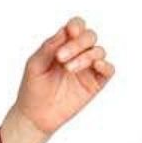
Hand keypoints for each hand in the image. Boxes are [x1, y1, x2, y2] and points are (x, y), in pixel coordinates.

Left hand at [14, 16, 115, 134]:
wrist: (35, 116)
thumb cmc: (33, 88)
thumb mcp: (35, 64)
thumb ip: (49, 46)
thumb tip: (65, 30)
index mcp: (63, 45)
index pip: (77, 26)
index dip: (76, 26)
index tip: (69, 34)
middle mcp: (78, 54)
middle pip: (90, 36)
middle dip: (78, 43)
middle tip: (61, 57)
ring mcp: (87, 69)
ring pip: (99, 51)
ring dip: (85, 56)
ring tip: (68, 69)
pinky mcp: (95, 84)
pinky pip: (108, 70)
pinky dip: (105, 65)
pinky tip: (95, 65)